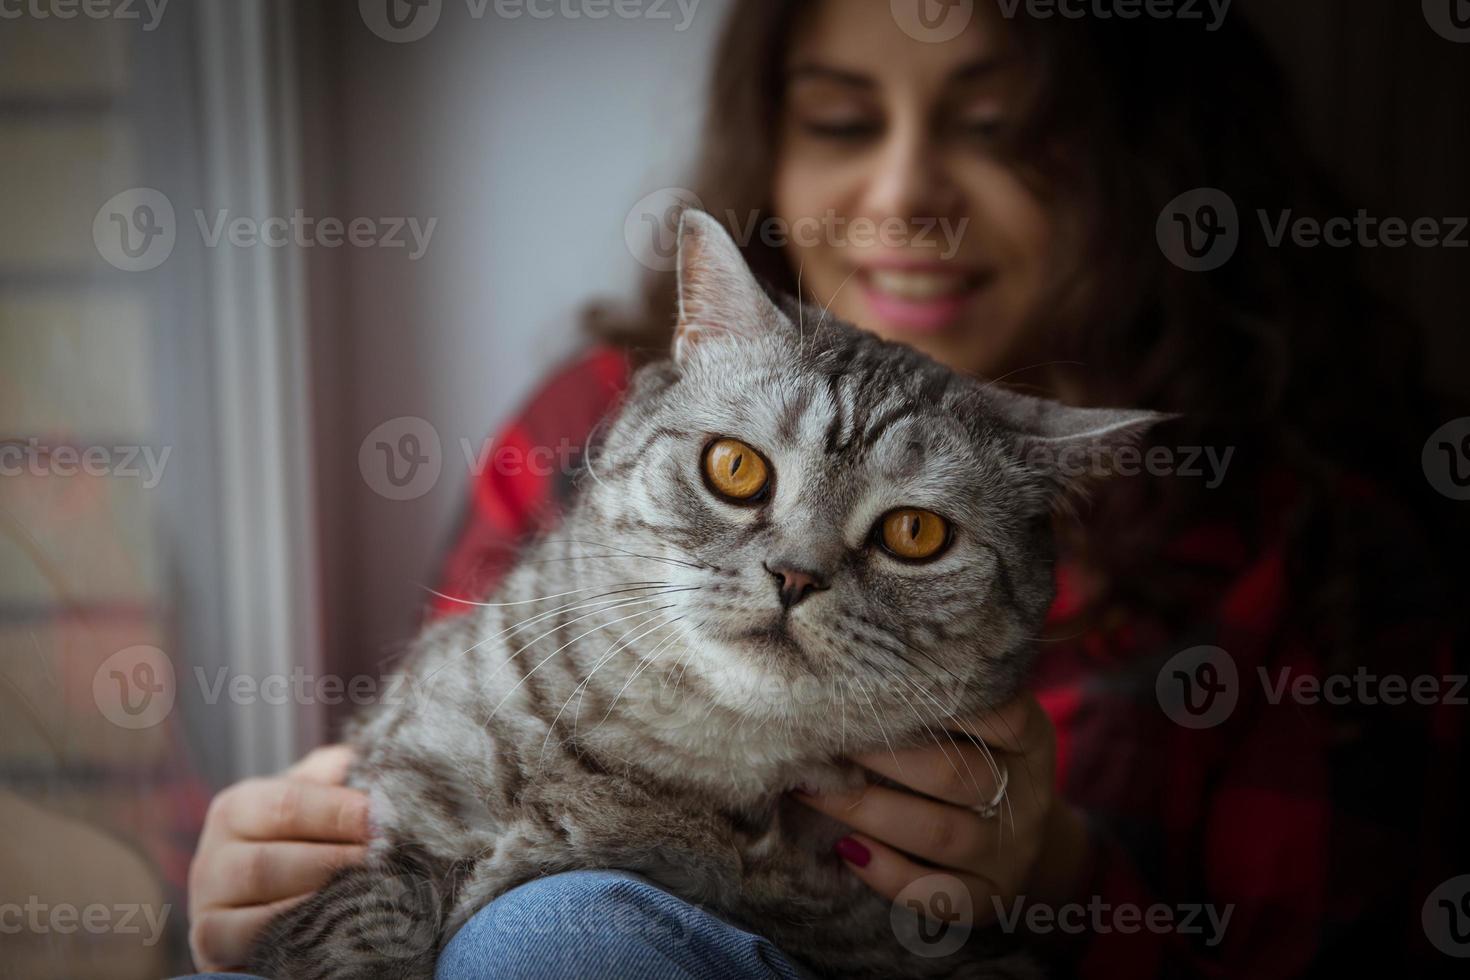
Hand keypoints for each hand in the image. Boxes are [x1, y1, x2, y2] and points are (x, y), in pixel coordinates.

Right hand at [188, 745, 370, 970]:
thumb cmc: (300, 843)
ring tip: (367, 891)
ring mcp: (207, 901)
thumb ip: (330, 777)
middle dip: (332, 861)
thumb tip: (355, 758)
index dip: (337, 812)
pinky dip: (288, 931)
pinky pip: (247, 938)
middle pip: (270, 861)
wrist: (266, 906)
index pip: (287, 805)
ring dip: (317, 897)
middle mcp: (214, 853)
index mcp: (239, 806)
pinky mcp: (211, 942)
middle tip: (379, 862)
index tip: (379, 818)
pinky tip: (330, 925)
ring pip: (259, 903)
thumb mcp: (311, 803)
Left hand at [794, 693, 1089, 930]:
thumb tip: (848, 671)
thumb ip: (936, 699)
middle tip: (821, 737)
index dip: (939, 701)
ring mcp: (1010, 852)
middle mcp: (1026, 796)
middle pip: (954, 774)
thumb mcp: (977, 722)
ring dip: (866, 811)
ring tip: (810, 790)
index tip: (872, 685)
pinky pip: (936, 894)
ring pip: (938, 833)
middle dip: (880, 756)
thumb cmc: (971, 758)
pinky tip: (846, 850)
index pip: (998, 714)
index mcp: (1028, 740)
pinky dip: (886, 873)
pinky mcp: (987, 898)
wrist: (1014, 833)